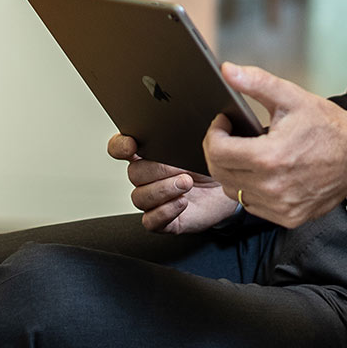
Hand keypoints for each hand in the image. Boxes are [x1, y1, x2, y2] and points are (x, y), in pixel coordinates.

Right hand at [107, 133, 242, 233]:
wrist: (227, 188)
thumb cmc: (209, 164)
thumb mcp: (199, 144)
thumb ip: (182, 137)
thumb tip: (178, 126)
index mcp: (148, 153)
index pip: (119, 147)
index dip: (120, 146)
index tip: (131, 145)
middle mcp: (147, 177)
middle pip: (134, 173)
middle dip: (158, 170)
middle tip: (182, 169)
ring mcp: (153, 199)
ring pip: (140, 197)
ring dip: (163, 190)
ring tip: (187, 183)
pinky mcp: (163, 220)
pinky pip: (150, 221)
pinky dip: (165, 212)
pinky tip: (182, 202)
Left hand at [202, 62, 346, 227]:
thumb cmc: (328, 127)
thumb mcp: (291, 97)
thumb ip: (256, 83)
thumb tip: (228, 71)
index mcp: (270, 157)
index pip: (218, 151)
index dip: (214, 133)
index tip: (224, 123)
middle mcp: (273, 187)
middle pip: (220, 173)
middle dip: (218, 151)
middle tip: (231, 135)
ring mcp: (281, 206)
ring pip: (233, 191)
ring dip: (232, 171)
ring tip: (248, 153)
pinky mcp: (289, 217)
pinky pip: (253, 205)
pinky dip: (250, 189)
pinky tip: (263, 173)